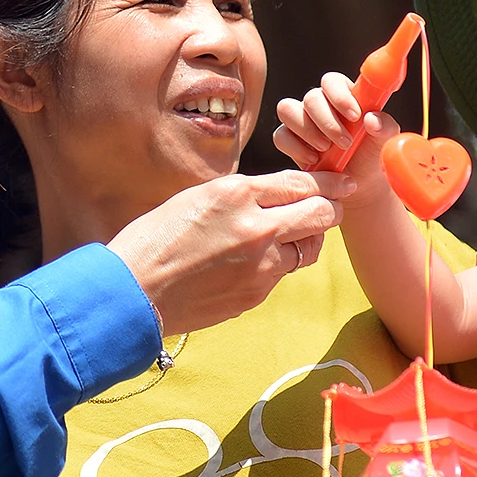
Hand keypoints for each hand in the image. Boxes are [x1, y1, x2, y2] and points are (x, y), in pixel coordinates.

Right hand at [108, 169, 352, 333]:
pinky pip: (282, 274)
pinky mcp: (257, 294)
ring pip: (308, 249)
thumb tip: (282, 196)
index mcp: (237, 194)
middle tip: (327, 208)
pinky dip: (275, 265)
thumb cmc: (156, 238)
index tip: (343, 183)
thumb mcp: (198, 197)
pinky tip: (248, 263)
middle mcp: (256, 227)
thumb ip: (244, 195)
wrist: (133, 292)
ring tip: (283, 237)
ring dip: (303, 240)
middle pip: (323, 215)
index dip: (330, 183)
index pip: (303, 184)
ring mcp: (260, 266)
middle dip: (329, 209)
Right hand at [272, 74, 396, 204]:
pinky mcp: (289, 139)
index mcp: (344, 96)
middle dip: (327, 121)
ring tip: (326, 150)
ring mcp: (301, 120)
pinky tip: (314, 160)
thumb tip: (372, 119)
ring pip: (288, 109)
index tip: (354, 116)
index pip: (332, 81)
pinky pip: (281, 135)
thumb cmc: (370, 156)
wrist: (357, 184)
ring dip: (308, 131)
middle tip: (345, 142)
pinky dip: (295, 147)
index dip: (339, 95)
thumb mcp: (383, 142)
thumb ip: (384, 127)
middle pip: (311, 97)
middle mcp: (320, 104)